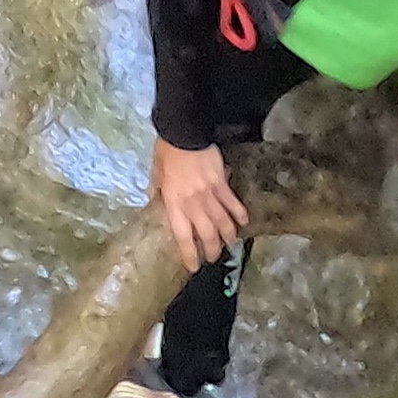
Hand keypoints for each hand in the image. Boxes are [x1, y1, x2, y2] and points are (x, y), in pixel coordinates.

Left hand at [152, 139, 248, 270]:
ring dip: (227, 236)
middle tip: (214, 258)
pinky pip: (232, 202)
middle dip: (212, 250)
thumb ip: (156, 187)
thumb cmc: (167, 150)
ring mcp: (209, 194)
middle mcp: (193, 203)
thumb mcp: (155, 170)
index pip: (183, 235)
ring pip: (222, 222)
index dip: (189, 254)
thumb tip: (153, 199)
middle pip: (206, 234)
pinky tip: (244, 221)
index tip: (193, 266)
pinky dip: (239, 213)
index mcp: (174, 202)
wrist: (184, 131)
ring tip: (230, 244)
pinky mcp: (222, 183)